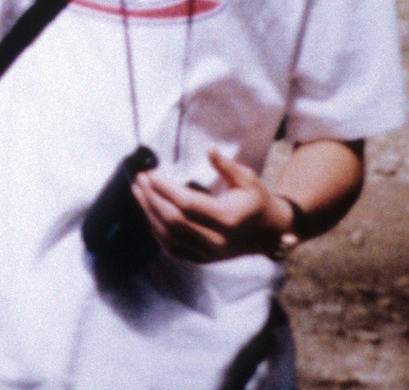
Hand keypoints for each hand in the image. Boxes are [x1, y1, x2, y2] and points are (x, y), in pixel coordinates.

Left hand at [132, 149, 293, 263]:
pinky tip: (149, 212)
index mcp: (228, 219)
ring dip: (149, 213)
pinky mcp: (202, 260)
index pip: (188, 204)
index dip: (165, 189)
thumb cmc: (256, 200)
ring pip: (169, 236)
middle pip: (174, 220)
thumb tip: (209, 148)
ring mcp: (209, 253)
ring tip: (138, 192)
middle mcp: (217, 240)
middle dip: (152, 198)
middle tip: (139, 179)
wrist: (270, 232)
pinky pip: (173, 248)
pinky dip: (157, 231)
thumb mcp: (248, 179)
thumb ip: (226, 166)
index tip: (150, 173)